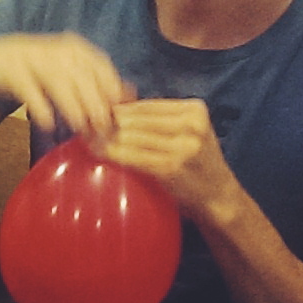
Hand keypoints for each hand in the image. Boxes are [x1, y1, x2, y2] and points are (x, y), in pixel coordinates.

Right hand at [0, 33, 135, 143]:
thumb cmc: (37, 70)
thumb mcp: (69, 71)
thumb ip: (96, 80)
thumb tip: (130, 93)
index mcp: (77, 49)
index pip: (102, 70)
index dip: (112, 94)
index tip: (117, 119)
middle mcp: (58, 50)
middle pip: (84, 79)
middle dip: (95, 107)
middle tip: (102, 133)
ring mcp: (34, 58)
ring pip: (60, 84)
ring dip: (73, 109)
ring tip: (80, 130)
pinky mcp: (12, 70)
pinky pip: (30, 91)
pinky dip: (40, 108)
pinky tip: (48, 125)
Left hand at [96, 97, 242, 219]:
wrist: (218, 197)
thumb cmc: (197, 166)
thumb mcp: (187, 134)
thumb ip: (159, 121)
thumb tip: (115, 109)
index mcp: (194, 110)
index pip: (146, 105)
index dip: (119, 109)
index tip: (96, 113)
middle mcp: (191, 124)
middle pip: (137, 118)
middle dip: (108, 121)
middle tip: (84, 125)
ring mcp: (183, 145)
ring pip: (132, 135)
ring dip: (105, 136)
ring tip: (86, 137)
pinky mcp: (171, 166)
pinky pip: (133, 156)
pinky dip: (112, 153)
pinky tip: (97, 152)